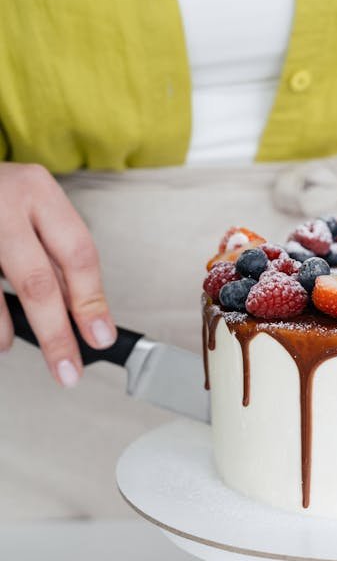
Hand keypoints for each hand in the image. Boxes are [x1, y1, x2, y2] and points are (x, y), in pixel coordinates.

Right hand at [0, 162, 115, 385]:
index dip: (92, 302)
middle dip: (56, 334)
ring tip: (11, 346)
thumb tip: (85, 313)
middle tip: (69, 369)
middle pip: (38, 281)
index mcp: (38, 191)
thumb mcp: (32, 209)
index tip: (101, 337)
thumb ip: (55, 255)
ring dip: (6, 330)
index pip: (77, 254)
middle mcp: (2, 203)